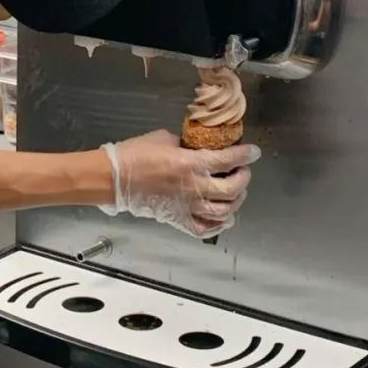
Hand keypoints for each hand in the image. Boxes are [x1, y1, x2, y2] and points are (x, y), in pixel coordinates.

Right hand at [100, 129, 259, 237]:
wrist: (114, 178)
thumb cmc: (135, 154)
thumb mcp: (165, 138)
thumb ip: (186, 143)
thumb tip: (197, 145)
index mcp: (192, 164)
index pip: (229, 160)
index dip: (245, 155)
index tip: (253, 152)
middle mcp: (195, 188)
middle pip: (233, 188)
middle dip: (244, 178)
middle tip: (242, 171)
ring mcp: (187, 207)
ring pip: (224, 211)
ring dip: (235, 201)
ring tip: (236, 193)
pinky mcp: (178, 220)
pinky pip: (205, 229)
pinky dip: (218, 225)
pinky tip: (223, 217)